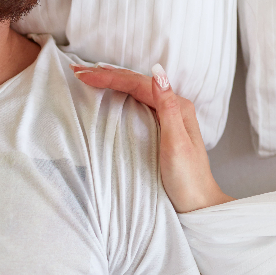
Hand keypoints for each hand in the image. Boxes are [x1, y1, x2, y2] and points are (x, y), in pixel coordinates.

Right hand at [71, 63, 231, 212]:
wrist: (198, 204)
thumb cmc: (188, 178)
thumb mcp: (176, 143)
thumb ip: (167, 107)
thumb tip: (158, 72)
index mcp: (177, 106)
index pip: (137, 84)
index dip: (110, 77)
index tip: (82, 75)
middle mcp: (173, 107)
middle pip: (136, 83)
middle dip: (107, 75)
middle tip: (77, 71)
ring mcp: (167, 117)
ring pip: (135, 91)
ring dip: (112, 82)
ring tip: (89, 76)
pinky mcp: (161, 128)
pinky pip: (136, 104)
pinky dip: (119, 95)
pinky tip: (110, 94)